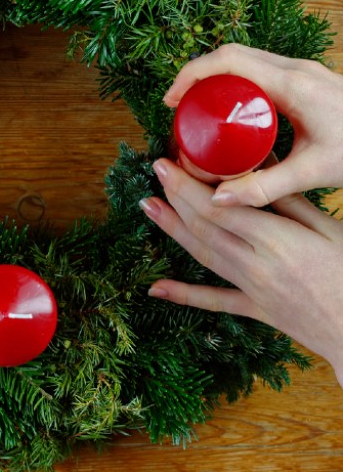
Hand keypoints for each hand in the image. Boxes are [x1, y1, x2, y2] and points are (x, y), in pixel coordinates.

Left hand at [141, 158, 342, 386]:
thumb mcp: (329, 228)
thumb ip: (289, 198)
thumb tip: (261, 161)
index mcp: (276, 240)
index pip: (219, 206)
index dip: (188, 184)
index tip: (169, 163)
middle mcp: (256, 264)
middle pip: (204, 226)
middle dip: (175, 196)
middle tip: (155, 171)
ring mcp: (253, 290)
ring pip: (203, 255)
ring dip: (171, 230)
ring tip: (147, 206)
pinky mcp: (256, 310)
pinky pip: (214, 300)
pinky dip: (183, 295)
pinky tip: (155, 289)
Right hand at [164, 44, 342, 205]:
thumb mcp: (314, 172)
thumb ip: (264, 187)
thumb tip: (216, 200)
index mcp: (292, 84)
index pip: (228, 61)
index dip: (191, 74)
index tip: (171, 100)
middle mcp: (296, 69)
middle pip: (231, 55)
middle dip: (197, 76)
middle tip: (179, 107)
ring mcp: (303, 71)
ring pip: (246, 60)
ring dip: (217, 78)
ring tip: (200, 110)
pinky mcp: (308, 79)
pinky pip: (261, 70)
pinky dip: (237, 84)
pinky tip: (233, 112)